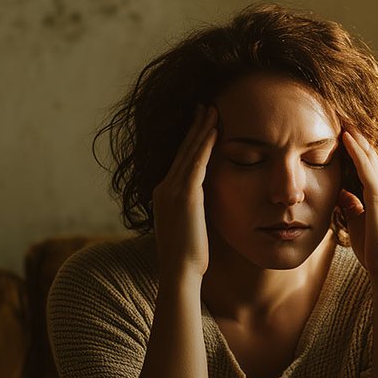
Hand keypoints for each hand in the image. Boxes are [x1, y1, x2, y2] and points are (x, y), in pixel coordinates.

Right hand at [152, 105, 217, 278]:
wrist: (180, 272)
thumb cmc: (188, 256)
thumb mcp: (188, 226)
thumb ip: (194, 209)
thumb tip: (205, 203)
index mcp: (163, 194)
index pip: (179, 160)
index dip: (190, 140)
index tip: (200, 123)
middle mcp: (164, 187)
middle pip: (182, 150)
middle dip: (194, 126)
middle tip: (204, 105)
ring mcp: (172, 189)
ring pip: (189, 151)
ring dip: (201, 128)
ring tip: (211, 109)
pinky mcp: (185, 195)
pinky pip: (197, 162)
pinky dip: (205, 144)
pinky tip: (214, 130)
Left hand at [337, 127, 377, 275]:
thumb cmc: (369, 246)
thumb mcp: (355, 218)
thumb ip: (350, 203)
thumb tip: (341, 192)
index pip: (366, 159)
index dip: (353, 141)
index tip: (338, 123)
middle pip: (369, 151)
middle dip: (354, 131)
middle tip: (339, 109)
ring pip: (369, 154)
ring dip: (354, 134)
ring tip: (341, 114)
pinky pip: (366, 167)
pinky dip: (356, 151)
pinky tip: (345, 137)